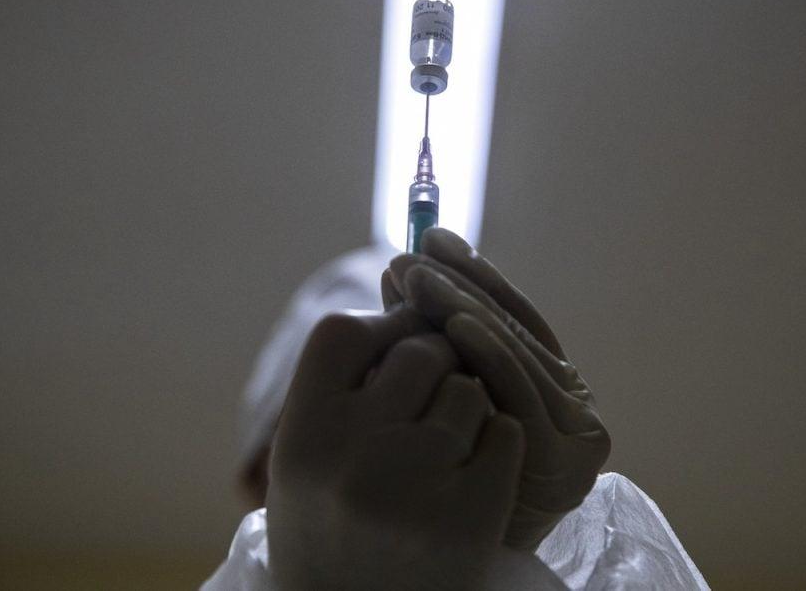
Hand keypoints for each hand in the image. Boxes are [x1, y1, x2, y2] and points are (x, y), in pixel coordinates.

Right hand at [266, 307, 526, 590]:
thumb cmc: (333, 520)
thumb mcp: (310, 453)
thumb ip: (346, 378)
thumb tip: (414, 284)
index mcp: (301, 433)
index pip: (344, 330)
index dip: (382, 323)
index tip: (402, 335)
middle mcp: (352, 456)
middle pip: (422, 349)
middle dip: (437, 359)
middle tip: (431, 394)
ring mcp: (415, 485)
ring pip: (469, 387)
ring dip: (466, 405)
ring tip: (441, 451)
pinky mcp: (471, 516)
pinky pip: (504, 432)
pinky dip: (495, 445)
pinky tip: (470, 478)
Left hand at [383, 228, 611, 550]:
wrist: (453, 570)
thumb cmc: (442, 488)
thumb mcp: (443, 407)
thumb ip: (437, 348)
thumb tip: (399, 274)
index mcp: (550, 386)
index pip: (512, 314)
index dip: (473, 272)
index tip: (432, 236)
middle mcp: (572, 403)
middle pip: (512, 326)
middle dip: (459, 285)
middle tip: (411, 255)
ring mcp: (574, 430)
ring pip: (513, 352)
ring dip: (463, 307)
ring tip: (419, 278)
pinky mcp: (564, 459)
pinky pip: (517, 394)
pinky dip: (488, 354)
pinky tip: (453, 325)